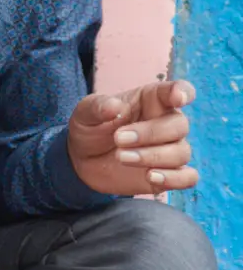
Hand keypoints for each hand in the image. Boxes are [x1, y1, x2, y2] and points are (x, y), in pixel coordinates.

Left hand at [68, 80, 197, 195]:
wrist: (82, 159)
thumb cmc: (90, 128)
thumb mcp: (86, 113)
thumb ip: (99, 107)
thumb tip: (115, 106)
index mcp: (152, 100)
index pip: (178, 91)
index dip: (182, 92)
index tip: (177, 98)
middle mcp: (167, 123)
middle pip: (179, 126)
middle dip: (150, 133)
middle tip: (118, 139)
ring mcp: (169, 149)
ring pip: (181, 152)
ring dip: (153, 156)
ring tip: (121, 157)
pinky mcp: (168, 173)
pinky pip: (187, 177)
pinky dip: (175, 179)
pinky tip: (151, 177)